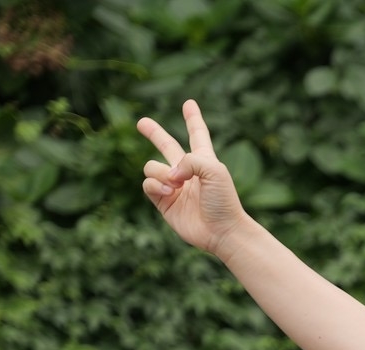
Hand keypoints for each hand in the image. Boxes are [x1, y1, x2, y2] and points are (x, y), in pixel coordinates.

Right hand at [137, 101, 251, 257]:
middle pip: (166, 145)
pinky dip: (156, 186)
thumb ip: (189, 160)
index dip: (193, 119)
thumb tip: (169, 173)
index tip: (189, 103)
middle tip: (141, 122)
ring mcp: (173, 186)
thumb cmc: (224, 200)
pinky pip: (148, 184)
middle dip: (154, 133)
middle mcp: (187, 171)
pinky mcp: (163, 201)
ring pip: (151, 166)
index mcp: (203, 160)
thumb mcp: (213, 169)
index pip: (197, 134)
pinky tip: (170, 193)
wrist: (221, 231)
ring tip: (177, 185)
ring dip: (160, 173)